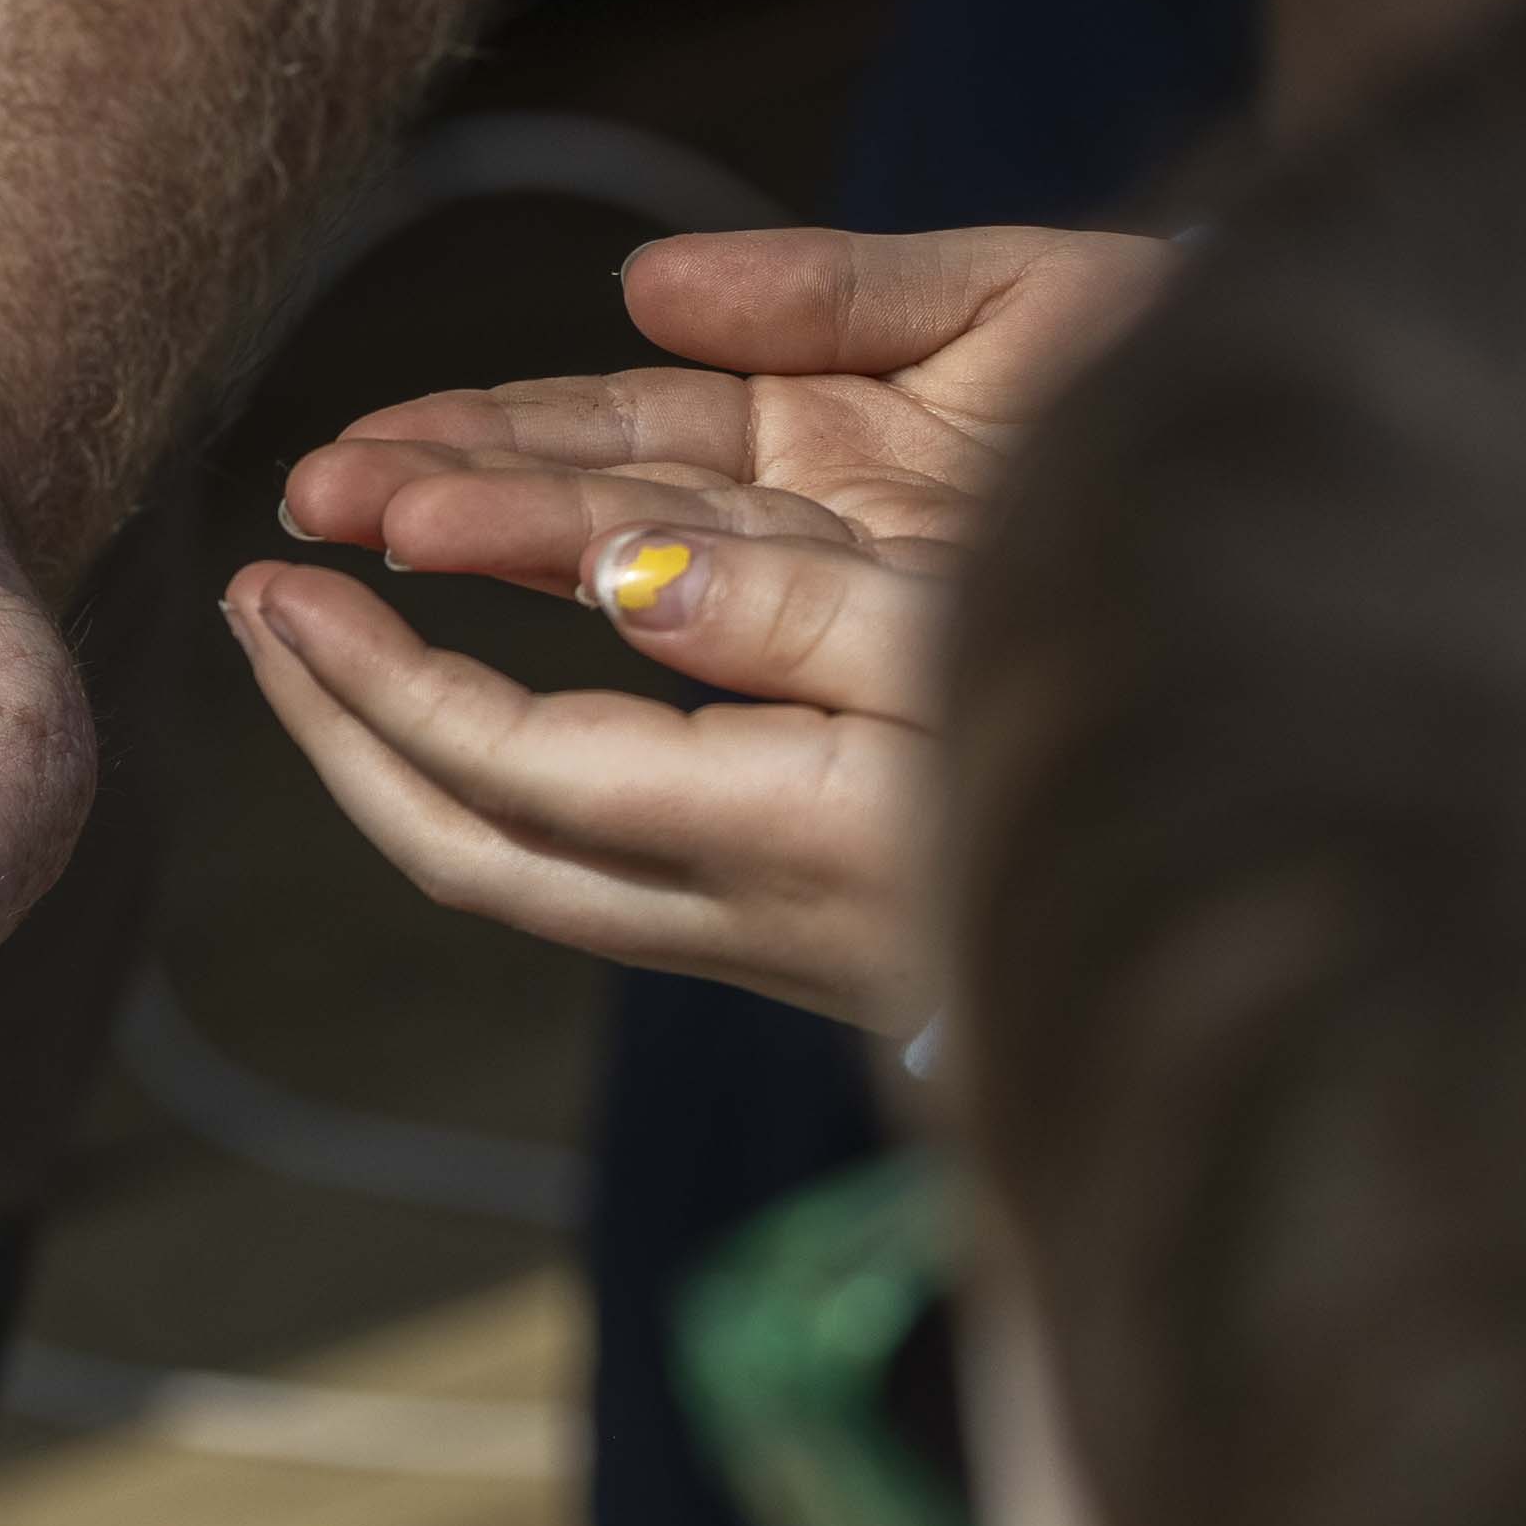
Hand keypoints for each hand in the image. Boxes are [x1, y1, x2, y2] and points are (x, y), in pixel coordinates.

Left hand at [229, 226, 1170, 1029]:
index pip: (503, 764)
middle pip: (464, 842)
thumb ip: (801, 617)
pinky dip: (492, 763)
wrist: (1270, 950)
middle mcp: (737, 909)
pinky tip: (488, 697)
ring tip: (325, 634)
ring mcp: (759, 929)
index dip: (374, 674)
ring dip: (397, 744)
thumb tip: (621, 578)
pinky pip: (582, 852)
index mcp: (769, 836)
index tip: (284, 576)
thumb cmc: (1145, 745)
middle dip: (338, 724)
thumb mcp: (974, 654)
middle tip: (255, 603)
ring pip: (514, 863)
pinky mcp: (793, 920)